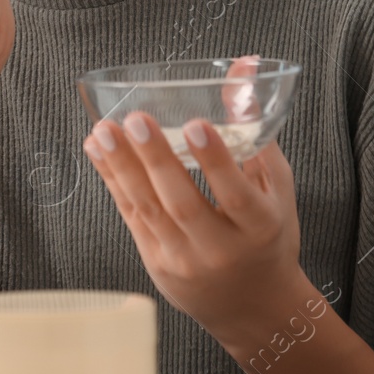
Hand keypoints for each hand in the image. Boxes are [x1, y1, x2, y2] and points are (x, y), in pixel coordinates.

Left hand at [81, 55, 307, 348]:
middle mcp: (219, 248)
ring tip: (104, 130)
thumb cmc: (268, 235)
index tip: (195, 124)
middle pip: (182, 202)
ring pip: (148, 209)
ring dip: (122, 166)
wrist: (253, 308)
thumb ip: (254, 128)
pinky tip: (98, 150)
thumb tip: (243, 66)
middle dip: (155, 159)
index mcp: (258, 227)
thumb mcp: (275, 186)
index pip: (235, 193)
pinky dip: (113, 180)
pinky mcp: (155, 262)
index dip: (214, 160)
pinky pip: (130, 216)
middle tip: (134, 119)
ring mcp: (183, 259)